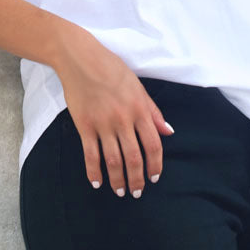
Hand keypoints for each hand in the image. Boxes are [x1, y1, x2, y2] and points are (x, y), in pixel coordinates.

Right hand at [52, 28, 173, 197]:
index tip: (154, 177)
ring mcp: (103, 123)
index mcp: (139, 109)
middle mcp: (123, 119)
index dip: (155, 165)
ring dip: (118, 180)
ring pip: (113, 160)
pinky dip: (94, 172)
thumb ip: (153, 111)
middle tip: (137, 192)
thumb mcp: (138, 86)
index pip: (153, 145)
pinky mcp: (84, 125)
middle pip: (133, 158)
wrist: (80, 58)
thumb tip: (168, 132)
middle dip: (137, 179)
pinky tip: (97, 182)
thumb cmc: (111, 68)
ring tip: (120, 192)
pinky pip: (90, 154)